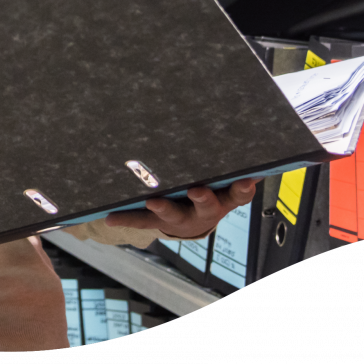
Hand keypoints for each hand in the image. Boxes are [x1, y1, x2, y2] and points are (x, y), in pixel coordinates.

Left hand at [103, 178, 259, 238]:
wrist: (193, 223)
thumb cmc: (213, 190)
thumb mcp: (226, 180)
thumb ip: (235, 165)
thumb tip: (254, 141)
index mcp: (225, 198)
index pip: (239, 194)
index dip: (243, 188)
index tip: (247, 180)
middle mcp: (204, 212)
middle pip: (207, 206)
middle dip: (203, 199)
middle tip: (198, 190)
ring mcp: (180, 218)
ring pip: (173, 215)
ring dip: (164, 209)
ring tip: (153, 201)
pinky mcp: (158, 221)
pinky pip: (142, 220)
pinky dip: (127, 218)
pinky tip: (110, 217)